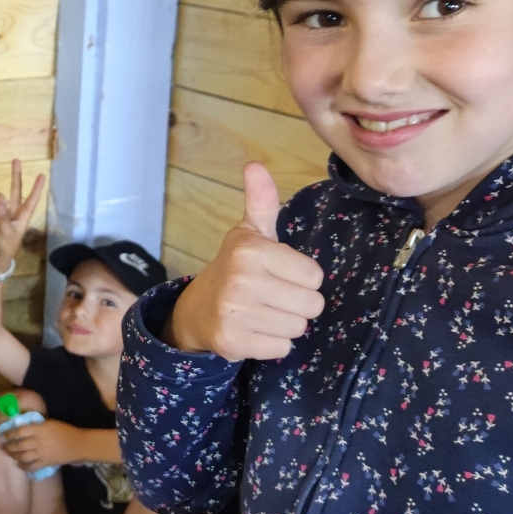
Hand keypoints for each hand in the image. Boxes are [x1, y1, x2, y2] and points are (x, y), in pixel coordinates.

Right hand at [0, 159, 45, 274]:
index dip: (37, 188)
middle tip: (16, 160)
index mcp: (23, 215)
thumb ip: (3, 214)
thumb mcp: (7, 231)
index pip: (32, 199)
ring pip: (1, 197)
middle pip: (16, 190)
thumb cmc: (6, 245)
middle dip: (16, 176)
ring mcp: (3, 212)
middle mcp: (14, 211)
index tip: (42, 175)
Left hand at [0, 418, 78, 472]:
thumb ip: (36, 425)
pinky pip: (31, 467)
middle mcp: (38, 442)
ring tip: (8, 454)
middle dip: (8, 446)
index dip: (9, 433)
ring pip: (22, 456)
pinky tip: (18, 464)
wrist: (77, 445)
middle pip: (18, 445)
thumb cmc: (64, 430)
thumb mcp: (50, 423)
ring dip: (13, 456)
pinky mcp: (45, 463)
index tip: (2, 434)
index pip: (19, 431)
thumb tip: (22, 425)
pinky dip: (23, 466)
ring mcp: (41, 454)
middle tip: (2, 446)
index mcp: (39, 429)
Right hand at [168, 163, 324, 361]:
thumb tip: (255, 165)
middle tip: (273, 297)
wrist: (197, 310)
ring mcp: (235, 313)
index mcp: (252, 250)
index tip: (279, 275)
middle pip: (311, 305)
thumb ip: (261, 201)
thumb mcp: (249, 233)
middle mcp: (242, 280)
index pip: (315, 276)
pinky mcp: (232, 342)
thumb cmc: (235, 268)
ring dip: (285, 324)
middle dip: (297, 304)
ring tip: (263, 313)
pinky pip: (281, 348)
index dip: (302, 278)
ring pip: (298, 328)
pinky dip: (272, 343)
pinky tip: (254, 330)